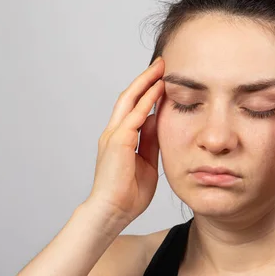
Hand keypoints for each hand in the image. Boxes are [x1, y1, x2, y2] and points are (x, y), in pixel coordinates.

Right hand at [85, 57, 164, 226]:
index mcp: (121, 139)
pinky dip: (146, 102)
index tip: (162, 79)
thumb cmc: (129, 195)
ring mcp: (113, 136)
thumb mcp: (147, 163)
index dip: (147, 92)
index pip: (134, 108)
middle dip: (146, 79)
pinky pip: (134, 117)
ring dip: (146, 84)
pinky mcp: (118, 142)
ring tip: (161, 69)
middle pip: (129, 97)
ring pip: (129, 101)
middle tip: (162, 64)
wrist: (112, 212)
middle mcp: (114, 133)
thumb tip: (160, 121)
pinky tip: (158, 90)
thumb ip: (151, 142)